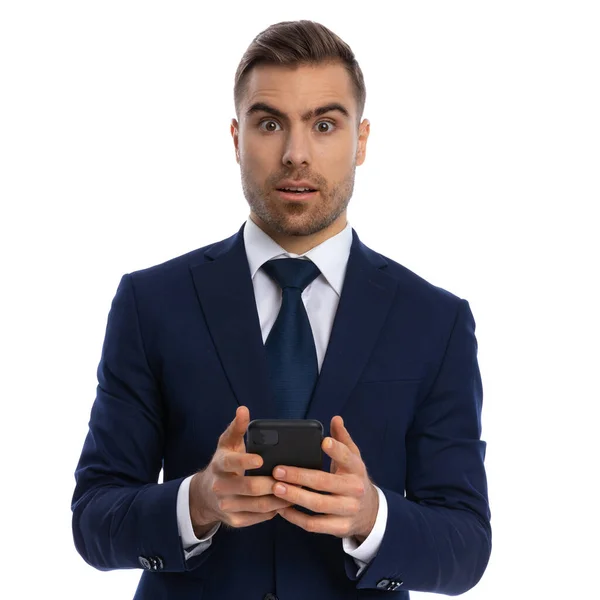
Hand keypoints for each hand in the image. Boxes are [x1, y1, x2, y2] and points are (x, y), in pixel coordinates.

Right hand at [189, 406, 292, 534]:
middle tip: (293, 477)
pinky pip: (260, 517)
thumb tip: (243, 409)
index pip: (231, 463)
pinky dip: (276, 510)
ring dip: (280, 498)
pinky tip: (289, 501)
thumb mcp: (227, 444)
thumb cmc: (224, 464)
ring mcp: (227, 506)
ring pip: (258, 505)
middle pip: (250, 487)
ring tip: (297, 489)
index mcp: (219, 464)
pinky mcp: (236, 521)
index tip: (261, 460)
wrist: (205, 495)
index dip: (246, 461)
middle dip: (272, 483)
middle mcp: (220, 487)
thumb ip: (237, 427)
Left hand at [272, 416, 378, 542]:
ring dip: (295, 497)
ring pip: (318, 505)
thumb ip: (343, 438)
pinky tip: (282, 509)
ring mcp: (347, 510)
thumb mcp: (353, 458)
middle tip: (278, 470)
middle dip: (299, 476)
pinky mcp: (340, 527)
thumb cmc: (353, 478)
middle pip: (324, 483)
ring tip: (276, 488)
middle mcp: (354, 489)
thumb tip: (336, 418)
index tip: (322, 442)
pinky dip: (297, 518)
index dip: (336, 450)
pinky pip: (315, 525)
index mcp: (356, 469)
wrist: (370, 512)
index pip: (347, 457)